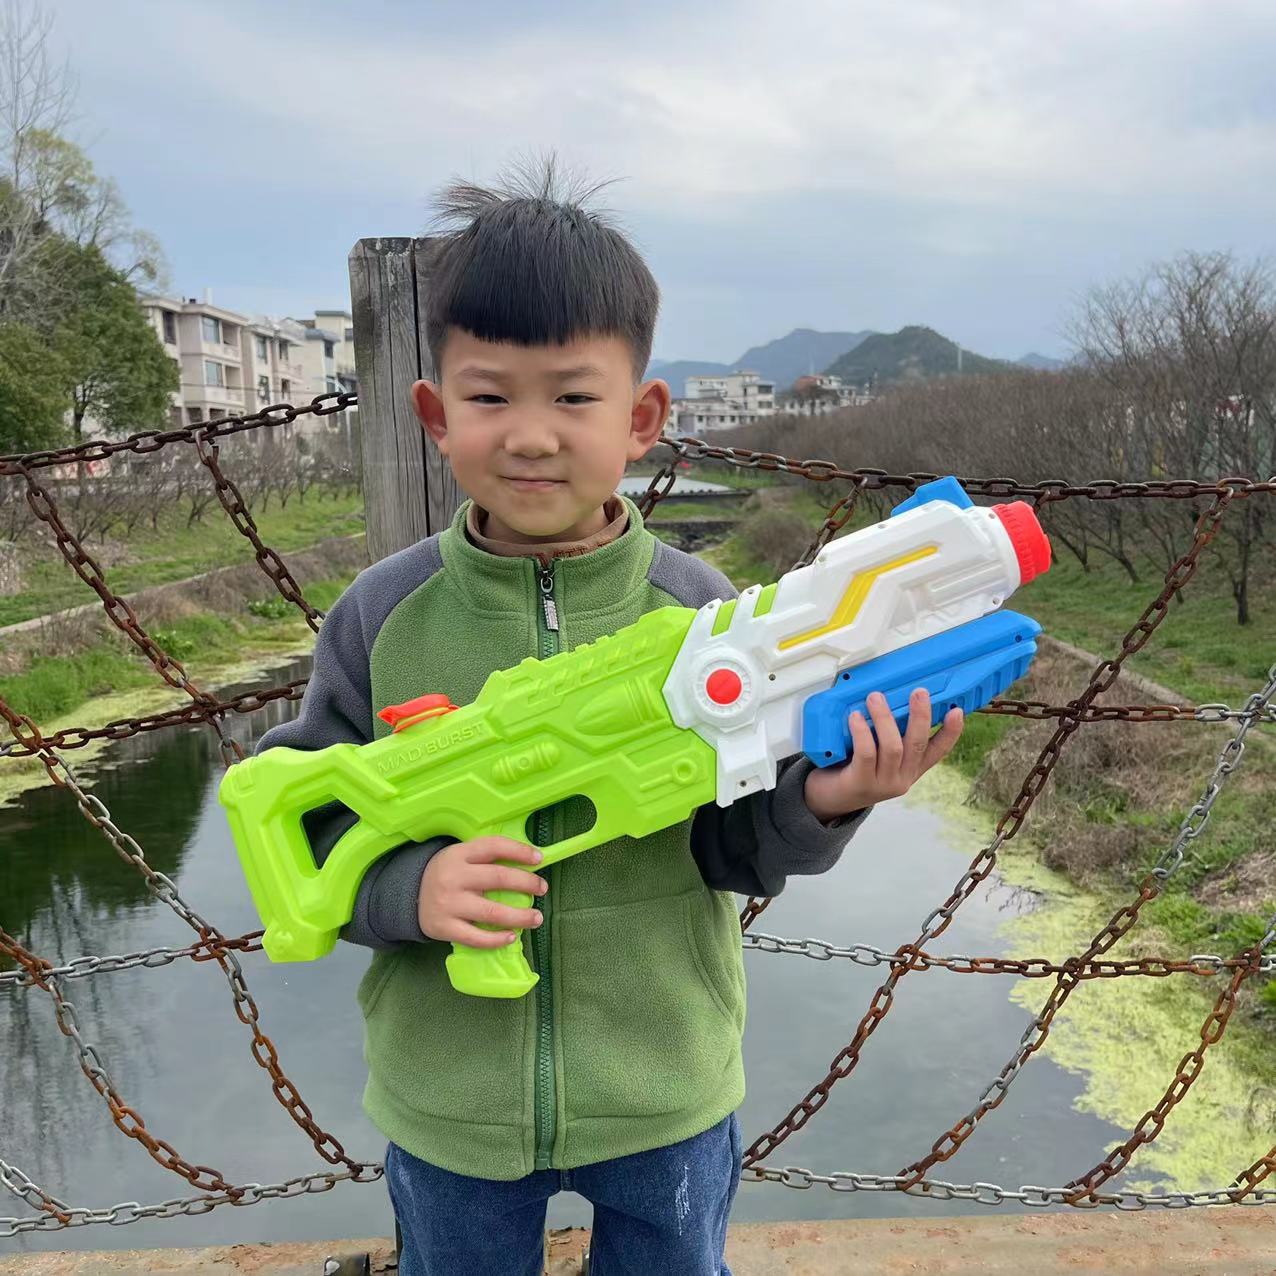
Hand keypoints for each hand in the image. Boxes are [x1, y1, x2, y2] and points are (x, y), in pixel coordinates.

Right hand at [418, 837, 547, 947]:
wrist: (408, 896)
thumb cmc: (447, 874)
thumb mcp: (460, 857)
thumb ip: (486, 858)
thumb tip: (528, 863)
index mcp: (459, 855)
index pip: (493, 846)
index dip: (518, 850)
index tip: (538, 858)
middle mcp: (454, 878)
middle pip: (497, 878)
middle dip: (526, 883)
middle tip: (542, 888)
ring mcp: (449, 905)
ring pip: (492, 912)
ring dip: (520, 916)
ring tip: (536, 918)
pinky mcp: (445, 928)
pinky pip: (477, 937)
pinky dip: (497, 939)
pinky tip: (512, 936)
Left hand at [803, 688, 963, 822]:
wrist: (826, 799)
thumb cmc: (851, 768)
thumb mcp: (878, 753)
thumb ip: (887, 733)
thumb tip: (890, 696)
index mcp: (910, 769)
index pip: (938, 752)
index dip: (951, 732)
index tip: (957, 711)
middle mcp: (902, 778)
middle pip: (918, 745)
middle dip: (921, 717)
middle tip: (919, 693)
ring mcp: (883, 784)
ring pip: (893, 747)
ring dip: (885, 719)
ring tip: (875, 698)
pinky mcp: (861, 783)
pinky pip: (866, 754)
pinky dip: (862, 732)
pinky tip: (856, 717)